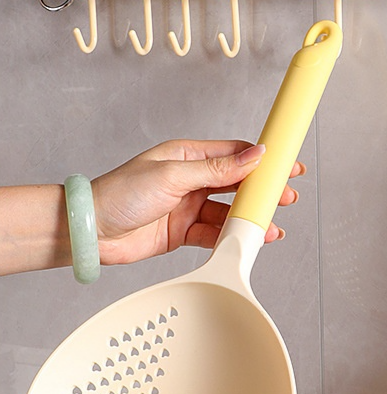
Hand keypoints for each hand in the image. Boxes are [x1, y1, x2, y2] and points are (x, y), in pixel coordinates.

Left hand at [91, 140, 303, 264]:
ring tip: (270, 226)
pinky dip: (232, 237)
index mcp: (188, 156)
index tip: (286, 163)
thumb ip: (217, 169)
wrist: (91, 230)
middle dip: (264, 191)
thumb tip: (253, 155)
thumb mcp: (173, 175)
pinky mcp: (184, 231)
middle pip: (238, 183)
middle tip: (288, 196)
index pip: (235, 154)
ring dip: (250, 219)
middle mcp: (192, 180)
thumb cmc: (120, 193)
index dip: (263, 159)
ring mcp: (189, 206)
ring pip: (229, 211)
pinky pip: (216, 233)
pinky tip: (247, 240)